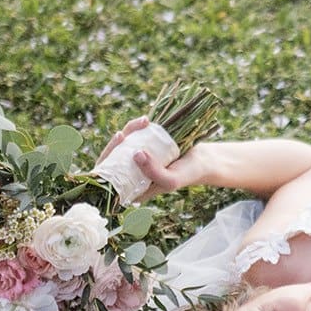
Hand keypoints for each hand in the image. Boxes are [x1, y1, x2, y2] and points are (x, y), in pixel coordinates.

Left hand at [95, 116, 209, 199]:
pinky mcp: (146, 148)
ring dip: (128, 131)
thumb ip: (154, 173)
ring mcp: (139, 161)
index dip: (107, 162)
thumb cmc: (188, 174)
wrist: (204, 161)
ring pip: (124, 146)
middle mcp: (134, 175)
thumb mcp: (171, 180)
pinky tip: (145, 121)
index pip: (111, 180)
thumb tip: (135, 154)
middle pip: (114, 160)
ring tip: (142, 122)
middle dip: (114, 144)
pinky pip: (135, 137)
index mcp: (134, 189)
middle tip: (123, 133)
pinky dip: (137, 127)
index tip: (118, 144)